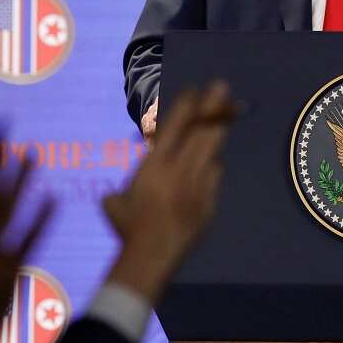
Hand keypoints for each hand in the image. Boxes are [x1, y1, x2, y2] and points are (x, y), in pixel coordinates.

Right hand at [102, 82, 235, 301]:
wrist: (152, 254)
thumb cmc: (127, 226)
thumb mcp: (115, 200)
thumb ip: (125, 189)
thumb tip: (122, 192)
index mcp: (155, 165)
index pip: (173, 127)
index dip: (185, 107)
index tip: (193, 90)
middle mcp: (180, 170)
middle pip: (200, 132)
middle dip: (212, 108)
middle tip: (222, 88)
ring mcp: (198, 186)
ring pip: (212, 152)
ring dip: (217, 132)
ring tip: (228, 114)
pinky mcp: (209, 203)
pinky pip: (213, 178)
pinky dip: (211, 170)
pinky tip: (211, 164)